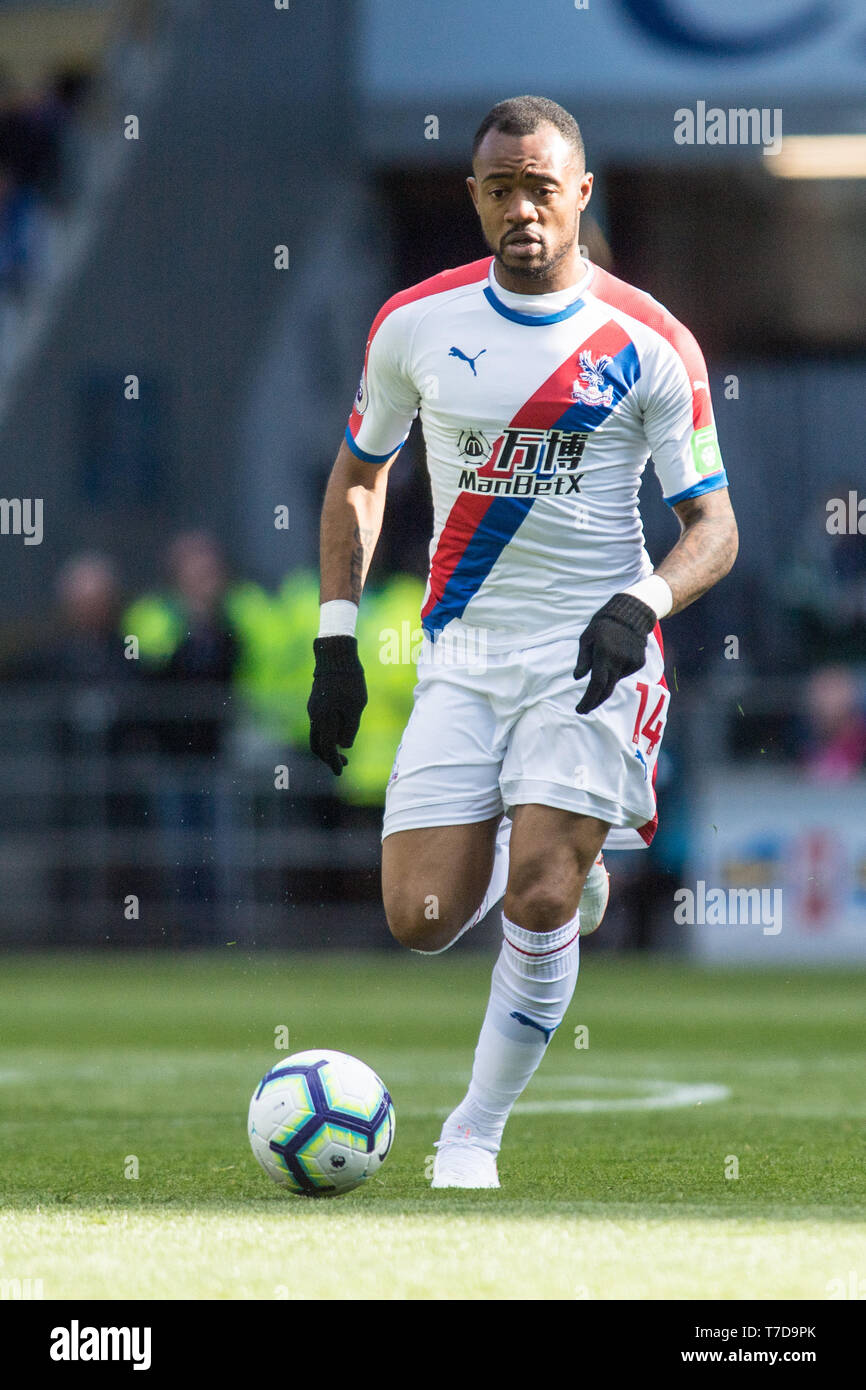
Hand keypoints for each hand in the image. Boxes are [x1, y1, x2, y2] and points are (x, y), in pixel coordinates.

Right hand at [307, 636, 367, 774]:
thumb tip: (344, 746)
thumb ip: (350, 729)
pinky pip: (319, 724)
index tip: (341, 771)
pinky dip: (327, 733)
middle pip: (317, 745)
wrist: (335, 657)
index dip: (334, 762)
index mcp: (324, 720)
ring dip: (328, 745)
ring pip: (317, 734)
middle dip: (329, 757)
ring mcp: (313, 709)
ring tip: (344, 748)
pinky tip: (341, 730)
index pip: (327, 749)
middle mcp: (315, 717)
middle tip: (344, 764)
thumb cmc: (349, 681)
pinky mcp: (316, 702)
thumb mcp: (356, 707)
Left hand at [574, 593, 656, 713]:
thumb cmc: (603, 625)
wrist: (632, 613)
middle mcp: (619, 660)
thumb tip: (577, 678)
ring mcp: (631, 662)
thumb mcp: (587, 638)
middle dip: (594, 701)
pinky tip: (618, 653)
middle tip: (584, 709)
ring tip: (605, 655)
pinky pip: (624, 673)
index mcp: (604, 653)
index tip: (580, 710)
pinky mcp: (639, 663)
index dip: (588, 699)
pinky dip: (617, 669)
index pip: (596, 683)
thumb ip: (583, 659)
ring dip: (606, 677)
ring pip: (615, 680)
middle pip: (607, 689)